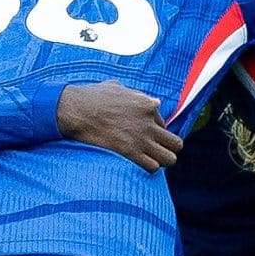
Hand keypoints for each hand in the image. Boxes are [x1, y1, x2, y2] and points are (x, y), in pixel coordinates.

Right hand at [56, 82, 182, 170]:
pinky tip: (140, 164)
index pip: (163, 123)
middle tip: (157, 150)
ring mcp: (142, 139)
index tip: (144, 134)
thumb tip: (150, 100)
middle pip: (176, 143)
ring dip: (163, 161)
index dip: (155, 130)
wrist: (78, 110)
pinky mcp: (131, 152)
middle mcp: (149, 122)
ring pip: (170, 159)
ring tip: (153, 161)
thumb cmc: (93, 97)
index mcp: (148, 105)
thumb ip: (136, 95)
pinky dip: (149, 168)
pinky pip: (153, 167)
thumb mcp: (118, 87)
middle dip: (169, 148)